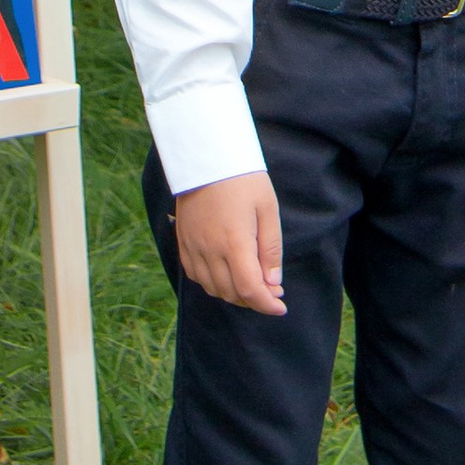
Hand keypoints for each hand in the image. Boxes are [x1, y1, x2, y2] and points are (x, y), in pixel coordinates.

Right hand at [173, 169, 285, 314]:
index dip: (266, 305)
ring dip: (234, 294)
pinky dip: (213, 283)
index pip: (249, 289)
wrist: (206, 157)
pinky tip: (227, 274)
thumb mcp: (267, 209)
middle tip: (272, 291)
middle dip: (254, 299)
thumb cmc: (243, 179)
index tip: (280, 308)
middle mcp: (210, 250)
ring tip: (252, 282)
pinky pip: (196, 276)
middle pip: (231, 293)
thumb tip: (273, 283)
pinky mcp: (183, 242)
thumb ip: (270, 249)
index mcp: (234, 242)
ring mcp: (193, 247)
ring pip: (213, 288)